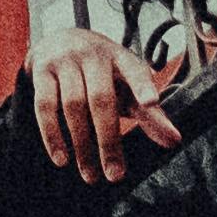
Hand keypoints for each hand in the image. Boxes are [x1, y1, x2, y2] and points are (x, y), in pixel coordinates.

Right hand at [30, 29, 179, 186]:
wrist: (60, 40)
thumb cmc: (103, 73)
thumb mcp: (128, 86)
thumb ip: (149, 113)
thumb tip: (174, 141)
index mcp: (121, 58)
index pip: (134, 71)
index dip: (143, 85)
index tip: (152, 101)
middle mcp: (93, 55)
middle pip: (102, 99)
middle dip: (109, 141)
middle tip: (115, 175)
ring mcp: (65, 60)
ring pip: (73, 105)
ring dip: (82, 145)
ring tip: (90, 175)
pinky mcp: (41, 71)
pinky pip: (44, 105)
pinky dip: (52, 134)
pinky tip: (61, 158)